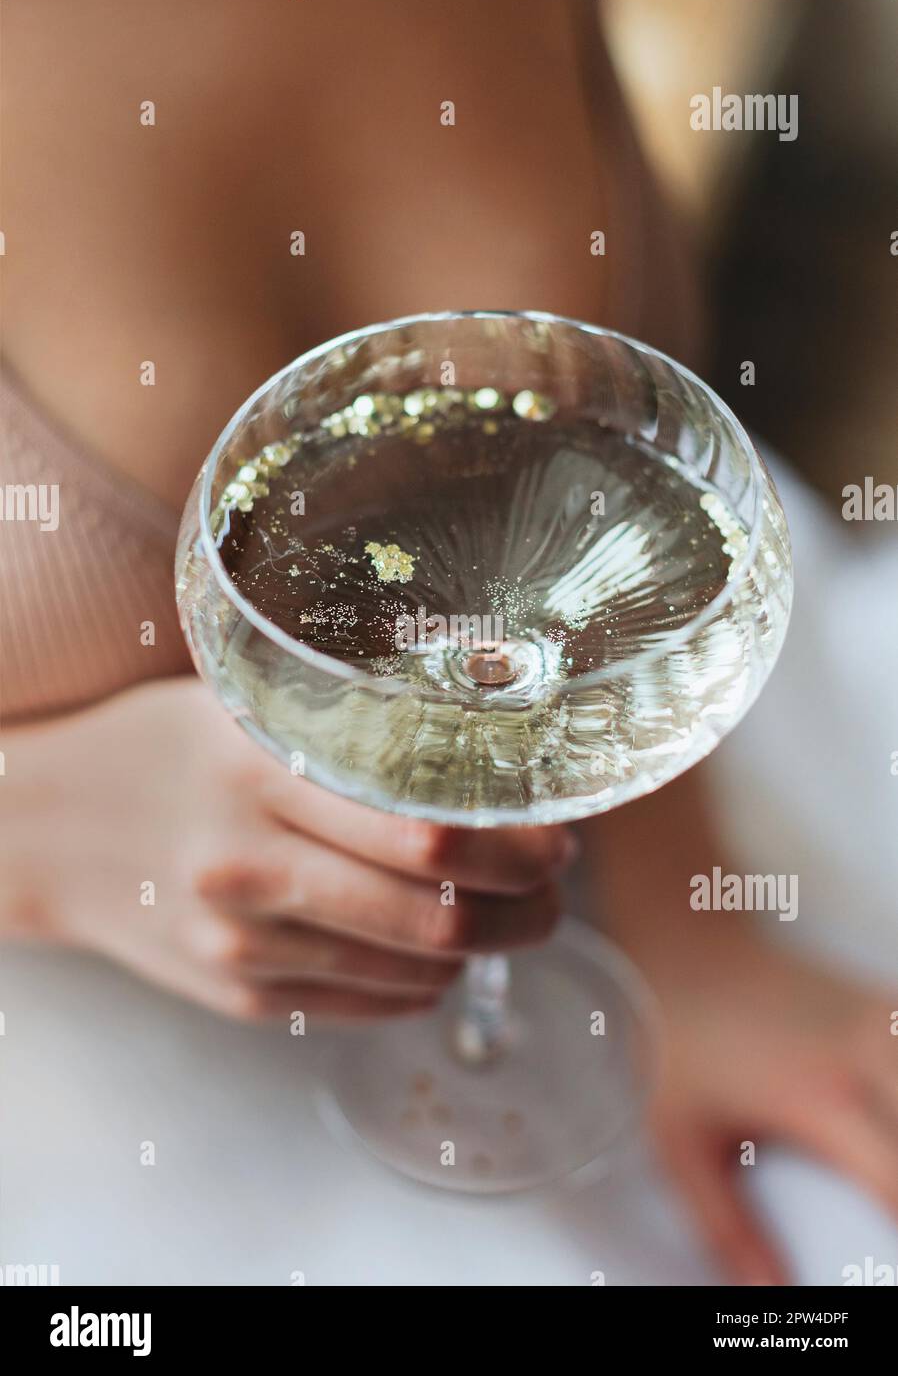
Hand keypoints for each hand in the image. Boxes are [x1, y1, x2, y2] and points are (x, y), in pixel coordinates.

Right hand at [2, 677, 570, 1021]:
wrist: (48, 829)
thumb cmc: (162, 749)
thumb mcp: (244, 711)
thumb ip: (350, 734)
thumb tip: (484, 756)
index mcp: (259, 775)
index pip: (426, 832)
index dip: (517, 847)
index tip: (560, 840)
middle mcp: (250, 869)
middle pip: (437, 917)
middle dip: (524, 912)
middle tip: (554, 892)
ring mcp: (241, 946)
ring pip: (413, 974)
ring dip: (482, 950)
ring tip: (501, 916)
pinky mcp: (239, 997)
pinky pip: (369, 1006)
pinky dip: (423, 983)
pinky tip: (429, 949)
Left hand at [646, 931, 897, 1284]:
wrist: (681, 947)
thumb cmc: (678, 1043)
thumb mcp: (683, 1145)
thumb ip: (727, 1229)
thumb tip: (764, 1293)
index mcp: (820, 1101)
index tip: (886, 1259)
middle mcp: (867, 1056)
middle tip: (883, 1200)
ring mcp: (884, 1022)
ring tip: (886, 1165)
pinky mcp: (887, 1004)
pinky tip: (893, 1115)